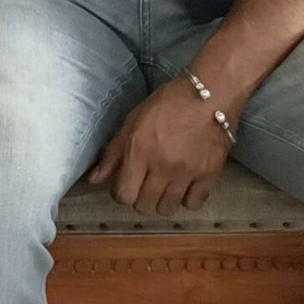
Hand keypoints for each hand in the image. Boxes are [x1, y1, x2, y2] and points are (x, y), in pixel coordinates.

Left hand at [88, 76, 233, 215]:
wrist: (210, 94)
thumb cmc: (167, 104)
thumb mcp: (132, 121)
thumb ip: (112, 153)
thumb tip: (93, 179)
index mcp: (139, 152)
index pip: (123, 195)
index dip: (120, 193)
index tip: (125, 184)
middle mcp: (162, 166)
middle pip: (144, 206)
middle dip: (140, 198)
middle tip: (145, 183)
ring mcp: (187, 173)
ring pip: (167, 209)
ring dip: (162, 201)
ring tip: (164, 186)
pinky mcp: (209, 175)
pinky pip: (193, 204)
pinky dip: (187, 199)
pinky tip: (185, 186)